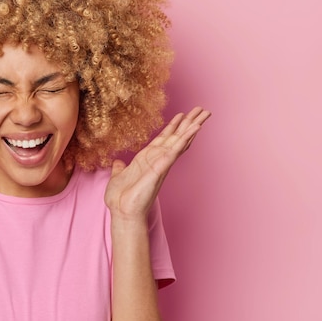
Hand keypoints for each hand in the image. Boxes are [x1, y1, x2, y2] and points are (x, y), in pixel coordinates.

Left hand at [104, 107, 210, 221]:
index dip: (173, 126)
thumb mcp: (118, 177)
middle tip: (202, 109)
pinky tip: (195, 128)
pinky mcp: (161, 168)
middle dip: (189, 122)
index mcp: (147, 159)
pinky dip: (185, 139)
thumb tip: (117, 163)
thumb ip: (119, 169)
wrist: (122, 211)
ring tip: (204, 114)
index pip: (163, 139)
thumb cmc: (121, 198)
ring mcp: (161, 164)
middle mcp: (158, 160)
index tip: (182, 114)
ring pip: (180, 141)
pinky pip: (175, 151)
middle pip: (177, 137)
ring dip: (192, 126)